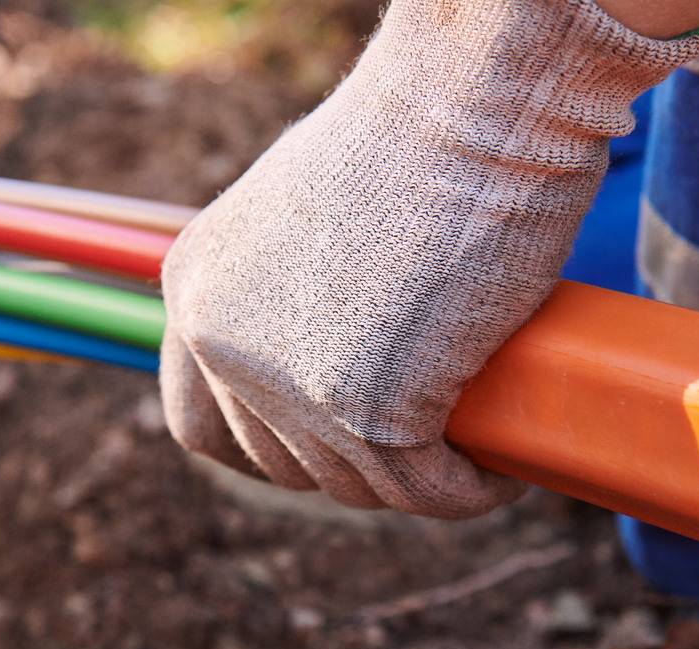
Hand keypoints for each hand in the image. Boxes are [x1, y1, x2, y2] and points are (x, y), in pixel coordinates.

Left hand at [160, 0, 698, 518]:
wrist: (471, 106)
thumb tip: (328, 341)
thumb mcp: (306, 209)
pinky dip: (471, 489)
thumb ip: (287, 280)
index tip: (327, 444)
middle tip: (425, 435)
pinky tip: (504, 470)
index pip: (199, 424)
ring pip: (357, 485)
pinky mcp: (368, 414)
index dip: (266, 449)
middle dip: (352, 466)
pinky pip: (426, 491)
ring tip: (473, 448)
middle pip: (281, 466)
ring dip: (419, 480)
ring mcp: (287, 384)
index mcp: (195, 287)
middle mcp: (220, 341)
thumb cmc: (413, 132)